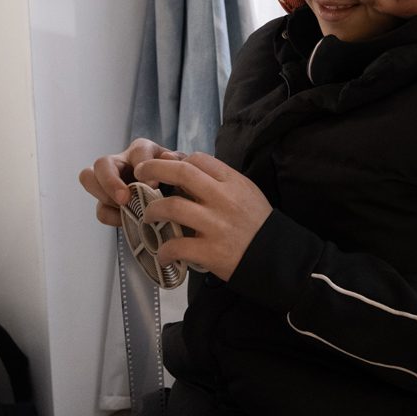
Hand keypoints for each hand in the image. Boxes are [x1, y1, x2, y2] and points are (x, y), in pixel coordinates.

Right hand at [78, 138, 182, 227]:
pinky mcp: (108, 202)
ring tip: (123, 208)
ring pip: (89, 178)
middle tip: (124, 198)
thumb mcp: (185, 171)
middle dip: (110, 181)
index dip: (143, 166)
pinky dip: (111, 216)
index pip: (138, 152)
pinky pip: (100, 209)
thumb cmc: (182, 181)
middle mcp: (122, 161)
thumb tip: (167, 158)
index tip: (154, 184)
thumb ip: (179, 164)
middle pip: (102, 163)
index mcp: (144, 150)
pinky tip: (128, 220)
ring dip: (103, 195)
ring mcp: (111, 181)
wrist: (181, 200)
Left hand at [135, 154, 271, 281]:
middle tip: (139, 175)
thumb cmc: (258, 223)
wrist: (277, 257)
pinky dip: (164, 250)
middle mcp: (223, 199)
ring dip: (153, 211)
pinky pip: (177, 246)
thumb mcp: (246, 193)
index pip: (199, 159)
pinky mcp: (211, 251)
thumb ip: (221, 182)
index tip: (162, 166)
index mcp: (233, 182)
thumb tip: (188, 170)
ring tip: (148, 217)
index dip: (176, 160)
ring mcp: (216, 225)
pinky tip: (162, 254)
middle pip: (182, 173)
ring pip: (173, 207)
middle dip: (154, 170)